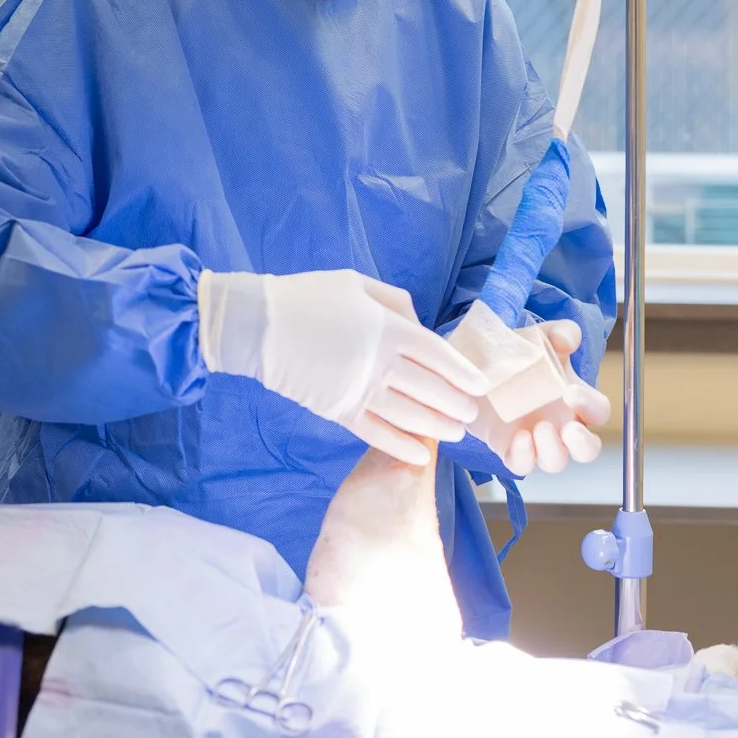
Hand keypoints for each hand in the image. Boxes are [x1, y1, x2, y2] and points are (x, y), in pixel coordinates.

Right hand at [198, 268, 488, 465]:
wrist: (257, 326)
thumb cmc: (307, 297)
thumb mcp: (356, 284)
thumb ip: (395, 302)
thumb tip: (419, 325)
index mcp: (387, 328)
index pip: (436, 354)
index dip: (462, 372)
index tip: (480, 386)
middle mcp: (379, 363)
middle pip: (429, 389)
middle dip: (456, 404)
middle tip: (472, 415)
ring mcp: (359, 391)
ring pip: (409, 415)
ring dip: (437, 427)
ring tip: (456, 433)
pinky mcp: (338, 412)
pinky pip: (376, 434)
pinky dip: (399, 446)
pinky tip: (420, 453)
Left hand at [469, 319, 610, 476]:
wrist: (473, 366)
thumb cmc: (516, 354)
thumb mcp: (536, 337)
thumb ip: (557, 333)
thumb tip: (568, 338)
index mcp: (573, 399)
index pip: (598, 411)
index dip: (591, 406)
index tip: (569, 392)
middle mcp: (560, 424)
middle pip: (588, 450)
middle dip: (584, 444)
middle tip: (568, 429)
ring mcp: (536, 440)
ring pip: (556, 462)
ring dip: (552, 450)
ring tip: (538, 429)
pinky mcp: (510, 449)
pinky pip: (523, 466)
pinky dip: (524, 457)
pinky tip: (519, 438)